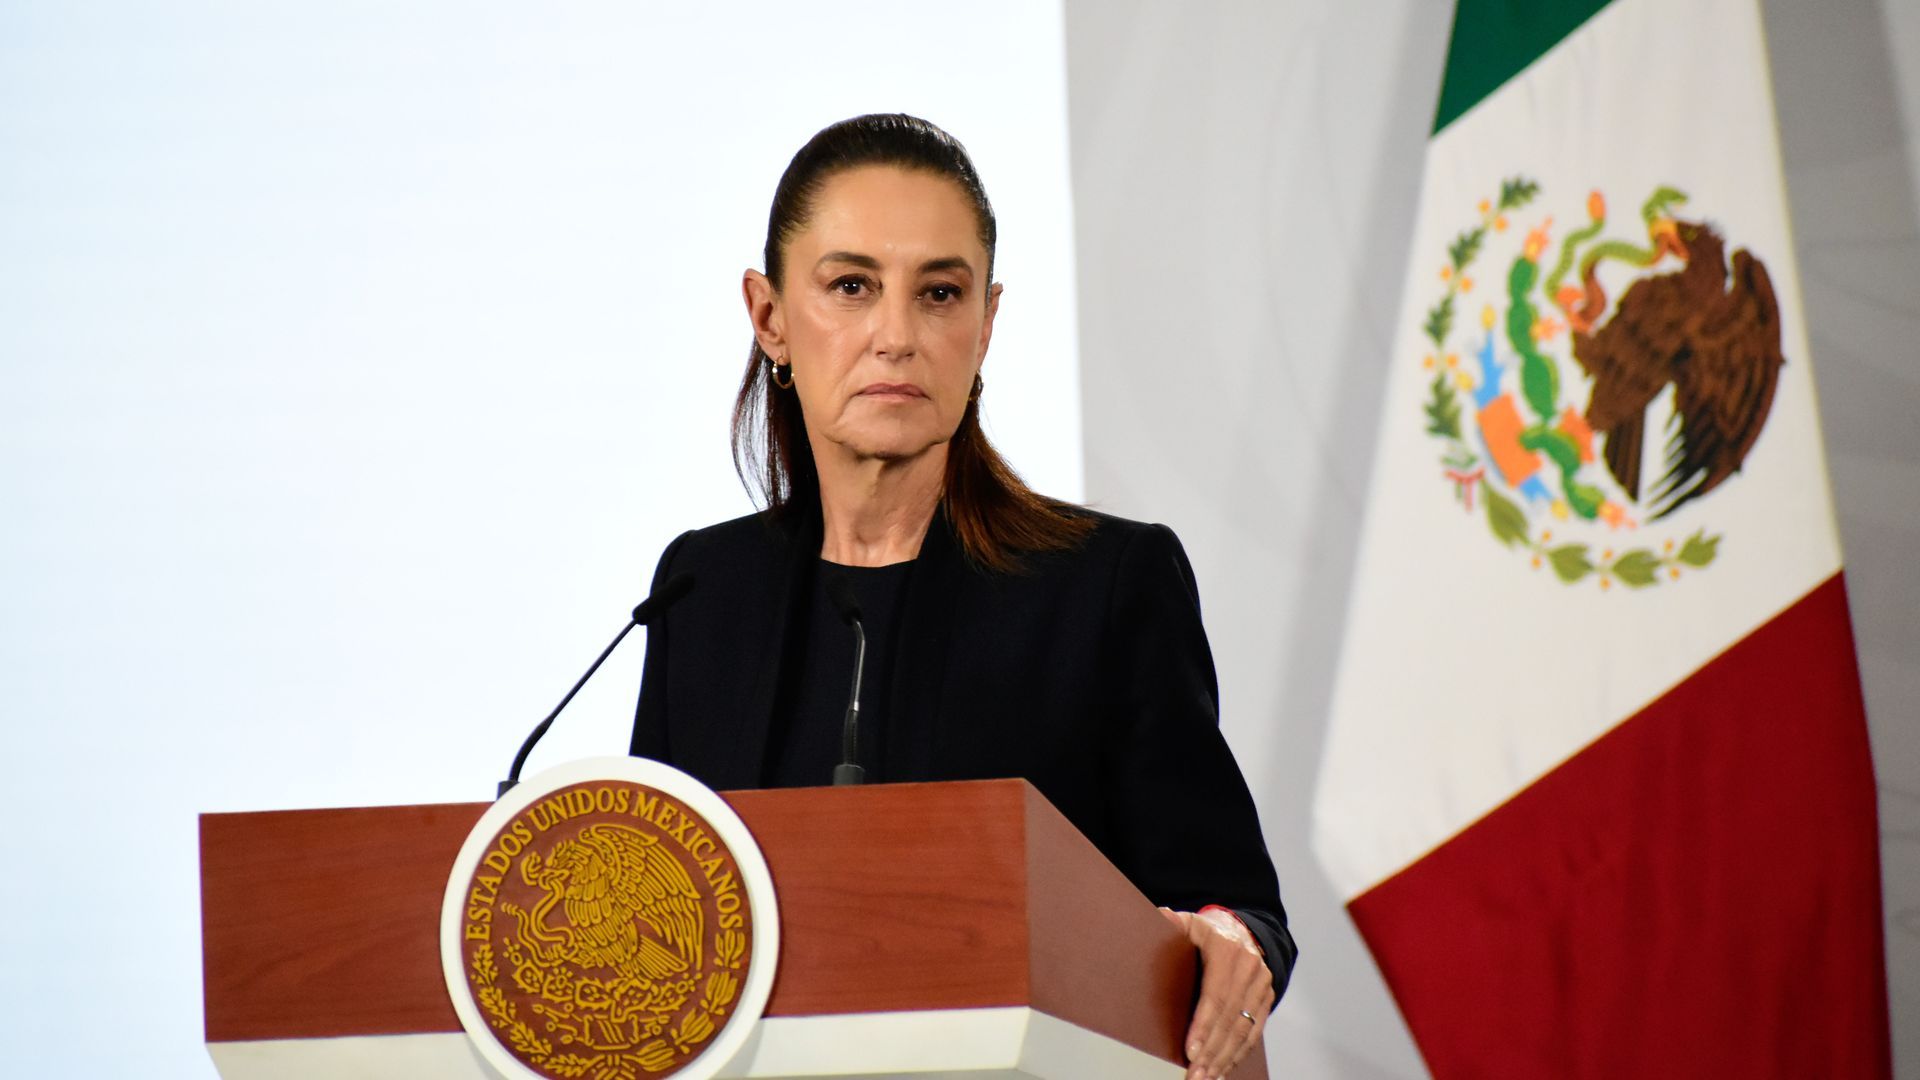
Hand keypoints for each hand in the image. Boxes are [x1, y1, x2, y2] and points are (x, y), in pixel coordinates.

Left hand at [1160, 906, 1272, 1079]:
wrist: (1242, 930)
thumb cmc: (1207, 932)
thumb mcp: (1189, 923)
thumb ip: (1172, 922)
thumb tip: (1159, 915)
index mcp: (1228, 950)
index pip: (1216, 995)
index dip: (1204, 1025)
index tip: (1190, 1050)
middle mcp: (1250, 968)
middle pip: (1230, 1019)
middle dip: (1211, 1051)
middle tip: (1193, 1074)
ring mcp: (1261, 985)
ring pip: (1244, 1030)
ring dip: (1224, 1059)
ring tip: (1204, 1078)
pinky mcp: (1266, 1000)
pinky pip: (1254, 1033)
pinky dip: (1238, 1055)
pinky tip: (1222, 1070)